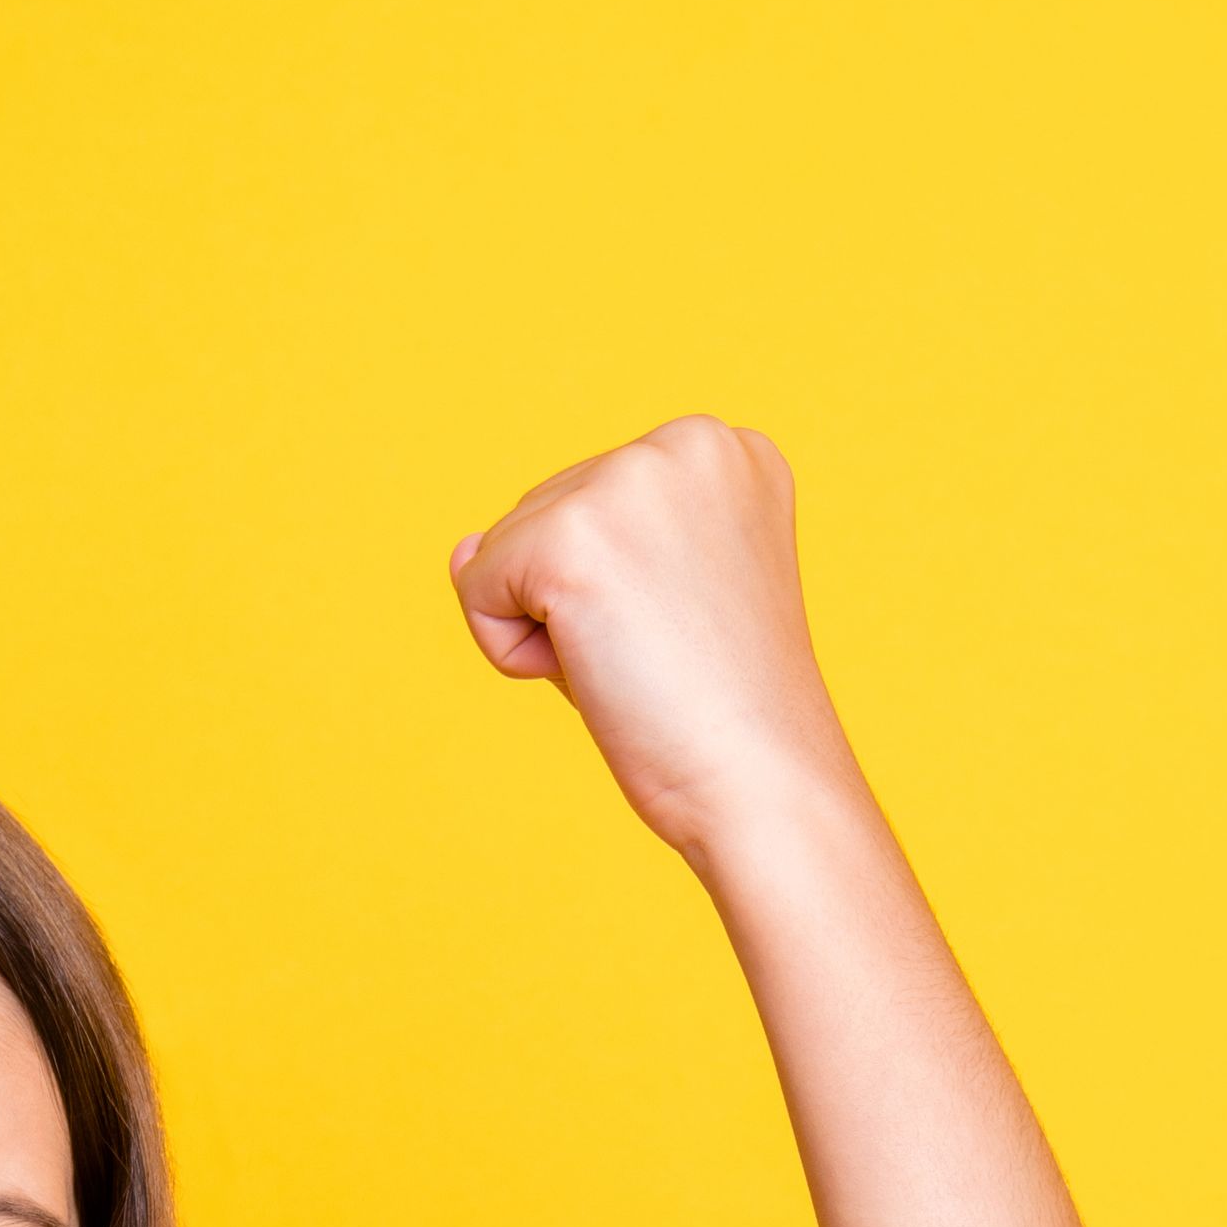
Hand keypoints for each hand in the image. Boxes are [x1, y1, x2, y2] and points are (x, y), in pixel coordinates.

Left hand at [453, 416, 870, 860]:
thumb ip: (566, 548)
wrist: (764, 784)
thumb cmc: (719, 712)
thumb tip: (462, 552)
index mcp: (725, 450)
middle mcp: (684, 442)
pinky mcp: (569, 539)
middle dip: (580, 601)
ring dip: (551, 627)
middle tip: (664, 657)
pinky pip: (478, 589)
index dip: (621, 586)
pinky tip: (599, 674)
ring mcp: (627, 481)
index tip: (693, 630)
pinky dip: (514, 653)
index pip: (596, 498)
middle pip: (547, 512)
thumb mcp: (655, 599)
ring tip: (638, 664)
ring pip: (508, 547)